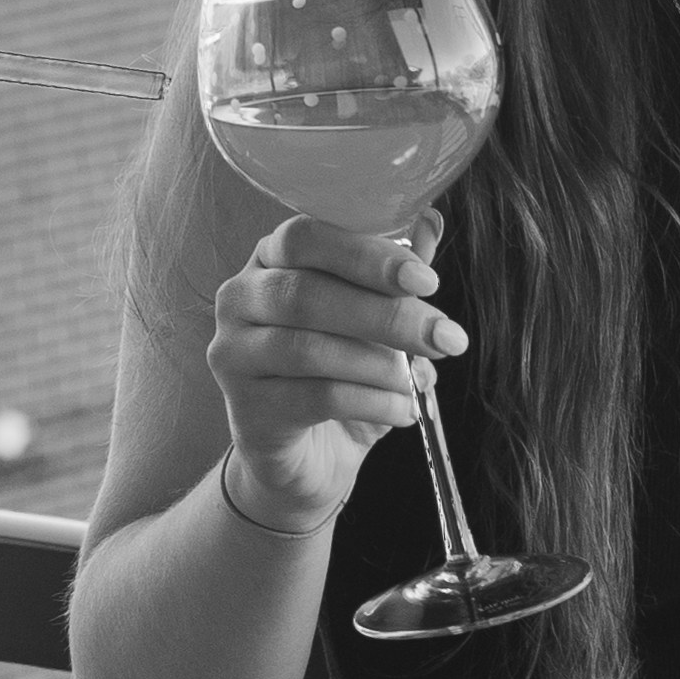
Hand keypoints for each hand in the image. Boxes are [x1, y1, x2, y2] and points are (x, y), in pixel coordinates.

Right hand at [208, 215, 466, 531]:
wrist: (308, 456)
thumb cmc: (341, 372)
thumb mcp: (375, 320)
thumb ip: (395, 275)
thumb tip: (430, 222)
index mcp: (270, 259)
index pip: (306, 237)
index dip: (367, 255)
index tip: (427, 281)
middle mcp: (240, 298)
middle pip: (308, 294)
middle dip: (388, 315)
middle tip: (446, 338)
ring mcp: (233, 354)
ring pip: (310, 349)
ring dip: (380, 365)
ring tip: (418, 381)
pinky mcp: (246, 409)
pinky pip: (315, 398)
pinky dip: (371, 403)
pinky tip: (402, 410)